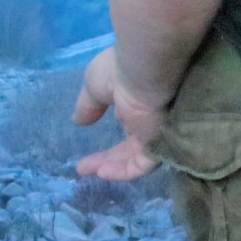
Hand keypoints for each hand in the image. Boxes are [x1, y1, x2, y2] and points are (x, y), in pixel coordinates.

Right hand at [73, 46, 166, 180]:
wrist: (147, 67)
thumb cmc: (120, 70)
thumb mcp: (95, 85)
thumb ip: (89, 105)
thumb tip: (79, 120)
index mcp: (139, 99)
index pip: (127, 122)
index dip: (110, 130)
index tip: (88, 144)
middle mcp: (151, 114)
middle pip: (131, 143)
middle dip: (108, 157)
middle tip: (84, 167)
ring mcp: (158, 127)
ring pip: (136, 154)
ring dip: (113, 165)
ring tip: (93, 172)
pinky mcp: (161, 139)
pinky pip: (144, 162)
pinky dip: (125, 171)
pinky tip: (103, 173)